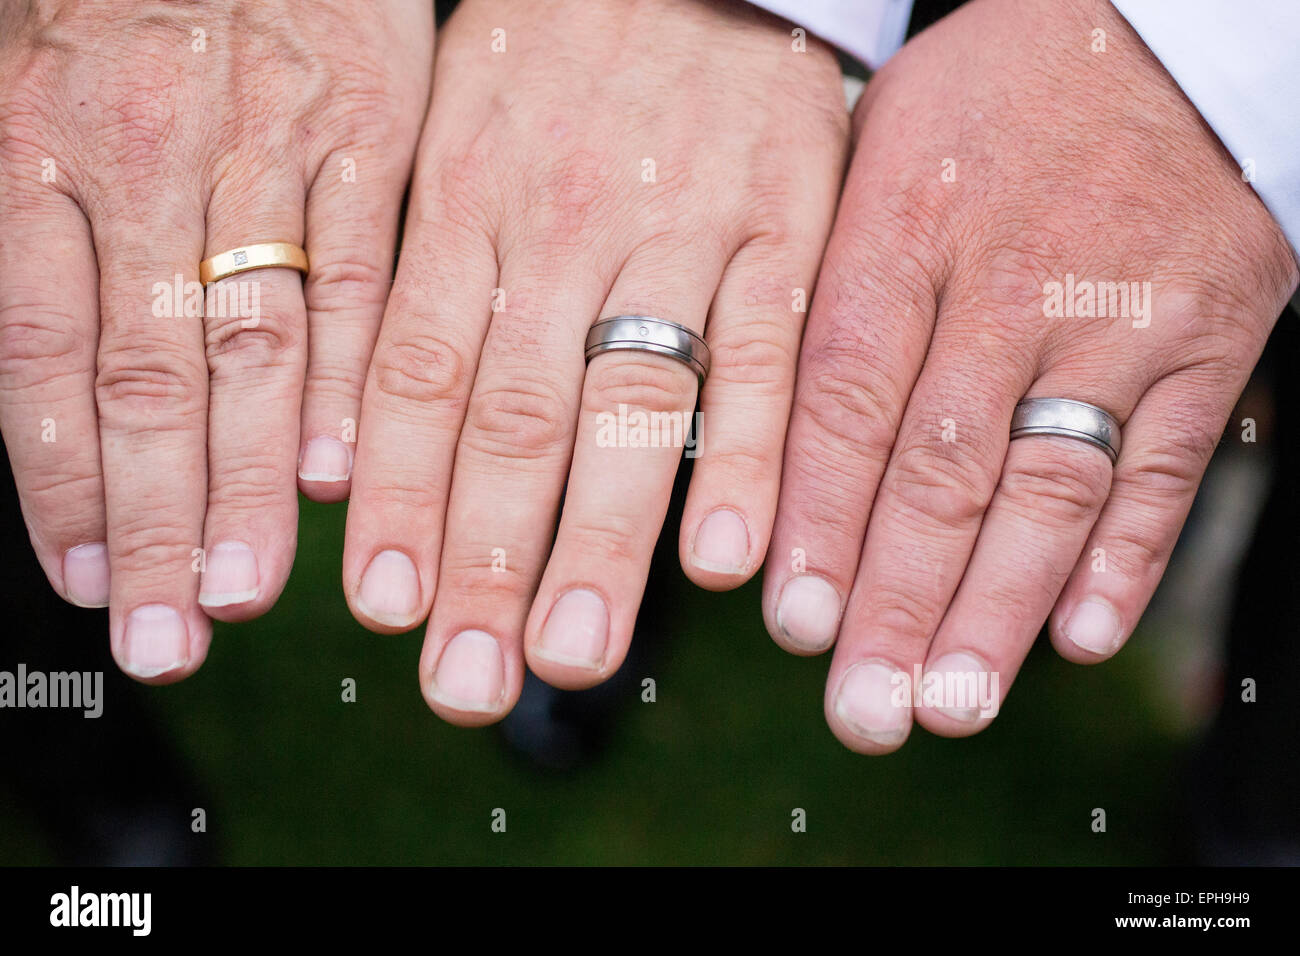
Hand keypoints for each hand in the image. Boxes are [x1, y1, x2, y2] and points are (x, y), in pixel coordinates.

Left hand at [0, 1, 431, 680]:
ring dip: (249, 476)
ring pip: (256, 337)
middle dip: (156, 515)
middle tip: (165, 631)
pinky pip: (360, 267)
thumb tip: (60, 395)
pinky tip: (339, 468)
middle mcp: (146, 153)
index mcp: (34, 136)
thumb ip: (34, 236)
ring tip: (245, 586)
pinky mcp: (365, 127)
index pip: (41, 348)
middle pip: (150, 369)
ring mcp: (264, 143)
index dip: (62, 479)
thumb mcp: (18, 82)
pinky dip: (352, 373)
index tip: (85, 584)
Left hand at [345, 0, 846, 722]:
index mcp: (464, 200)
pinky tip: (730, 562)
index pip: (414, 375)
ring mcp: (681, 228)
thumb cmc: (553, 48)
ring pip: (631, 402)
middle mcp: (562, 226)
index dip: (394, 498)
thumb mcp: (452, 130)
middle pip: (513, 416)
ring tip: (573, 659)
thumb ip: (417, 275)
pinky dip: (750, 459)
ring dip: (601, 541)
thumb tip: (354, 444)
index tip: (381, 609)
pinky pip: (771, 355)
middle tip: (463, 683)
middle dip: (484, 558)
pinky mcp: (787, 228)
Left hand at [763, 0, 1298, 751]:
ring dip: (999, 606)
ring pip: (1050, 484)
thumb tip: (748, 444)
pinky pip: (1168, 462)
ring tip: (952, 701)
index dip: (816, 518)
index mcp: (902, 230)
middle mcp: (1007, 281)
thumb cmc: (982, 106)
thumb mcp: (872, 155)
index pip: (845, 398)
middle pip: (941, 466)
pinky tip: (1080, 637)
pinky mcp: (1211, 335)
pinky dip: (1127, 556)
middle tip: (863, 708)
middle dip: (898, 600)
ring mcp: (1118, 314)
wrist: (1158, 33)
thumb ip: (820, 291)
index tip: (790, 622)